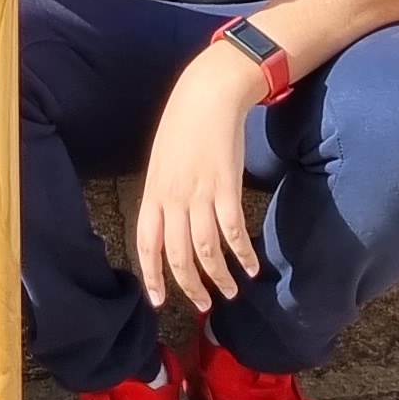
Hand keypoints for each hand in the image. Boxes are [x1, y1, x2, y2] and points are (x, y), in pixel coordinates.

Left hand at [133, 47, 265, 309]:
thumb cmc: (182, 125)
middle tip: (203, 305)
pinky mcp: (226, 187)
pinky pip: (233, 232)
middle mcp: (173, 198)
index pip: (146, 245)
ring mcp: (200, 194)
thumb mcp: (161, 161)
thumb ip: (162, 194)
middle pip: (179, 256)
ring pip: (207, 251)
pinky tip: (252, 266)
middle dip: (191, 286)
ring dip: (220, 277)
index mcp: (153, 193)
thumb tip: (166, 223)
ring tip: (231, 292)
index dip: (152, 276)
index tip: (158, 301)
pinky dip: (243, 253)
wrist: (207, 95)